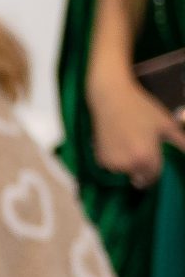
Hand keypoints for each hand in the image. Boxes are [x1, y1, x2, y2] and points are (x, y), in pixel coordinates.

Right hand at [86, 69, 183, 189]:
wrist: (110, 98)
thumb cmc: (141, 109)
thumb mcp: (167, 124)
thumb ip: (181, 142)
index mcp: (146, 158)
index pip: (153, 177)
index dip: (156, 171)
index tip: (156, 161)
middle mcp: (127, 165)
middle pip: (138, 178)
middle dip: (142, 170)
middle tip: (143, 153)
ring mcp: (111, 163)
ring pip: (124, 172)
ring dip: (128, 166)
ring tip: (130, 147)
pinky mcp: (99, 159)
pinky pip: (112, 167)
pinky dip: (116, 161)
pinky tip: (118, 145)